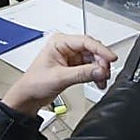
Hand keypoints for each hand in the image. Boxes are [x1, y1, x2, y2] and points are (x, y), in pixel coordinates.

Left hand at [2, 33, 117, 113]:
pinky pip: (90, 67)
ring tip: (102, 79)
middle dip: (101, 61)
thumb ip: (82, 73)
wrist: (28, 97)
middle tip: (106, 72)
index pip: (86, 41)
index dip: (101, 50)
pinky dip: (96, 74)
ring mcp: (71, 56)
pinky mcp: (74, 66)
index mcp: (59, 42)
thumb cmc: (34, 83)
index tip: (111, 59)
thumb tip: (100, 70)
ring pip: (93, 59)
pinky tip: (98, 81)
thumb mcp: (60, 77)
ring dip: (100, 69)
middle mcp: (66, 47)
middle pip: (92, 49)